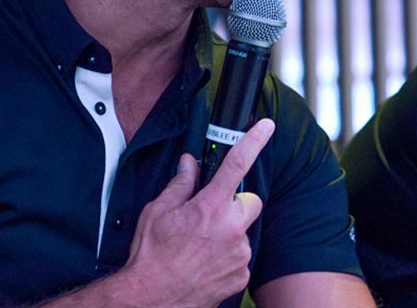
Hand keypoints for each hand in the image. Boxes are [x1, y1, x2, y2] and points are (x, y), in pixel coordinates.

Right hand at [119, 118, 275, 307]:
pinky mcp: (243, 274)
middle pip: (250, 202)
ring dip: (229, 232)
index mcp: (209, 208)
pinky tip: (206, 262)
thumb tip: (190, 163)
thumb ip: (180, 184)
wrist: (151, 300)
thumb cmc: (150, 257)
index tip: (266, 126)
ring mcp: (239, 253)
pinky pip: (242, 255)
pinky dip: (228, 256)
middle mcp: (230, 229)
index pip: (237, 165)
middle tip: (210, 214)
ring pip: (244, 230)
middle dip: (235, 204)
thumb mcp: (157, 213)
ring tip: (200, 246)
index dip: (254, 141)